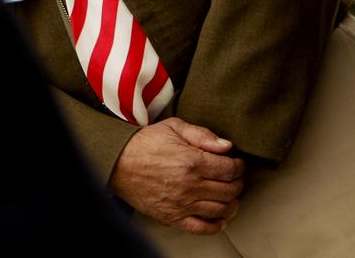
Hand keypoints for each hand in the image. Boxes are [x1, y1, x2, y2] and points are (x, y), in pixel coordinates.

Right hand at [109, 117, 245, 234]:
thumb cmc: (144, 143)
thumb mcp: (172, 127)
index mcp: (192, 161)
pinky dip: (216, 225)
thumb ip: (201, 134)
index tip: (236, 163)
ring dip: (231, 203)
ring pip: (221, 209)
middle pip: (230, 190)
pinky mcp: (172, 216)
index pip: (230, 169)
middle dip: (237, 183)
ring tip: (228, 195)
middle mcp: (190, 185)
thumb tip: (227, 146)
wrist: (117, 161)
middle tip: (233, 177)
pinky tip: (219, 217)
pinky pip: (202, 228)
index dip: (238, 166)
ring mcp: (181, 203)